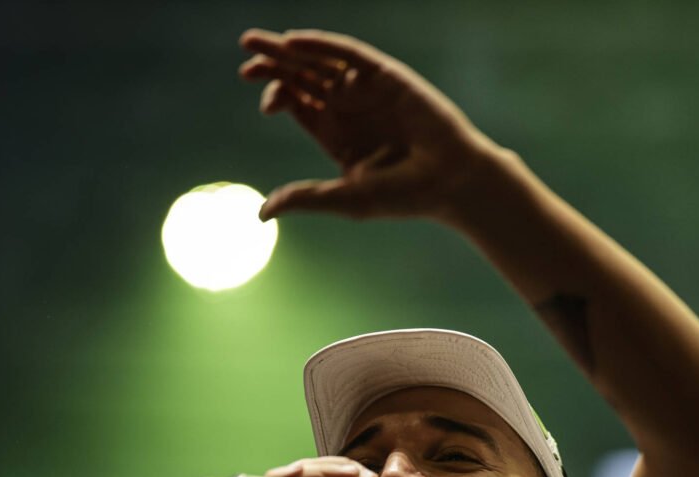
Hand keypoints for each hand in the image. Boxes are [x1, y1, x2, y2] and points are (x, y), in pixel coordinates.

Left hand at [239, 28, 496, 221]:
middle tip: (247, 66)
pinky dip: (321, 44)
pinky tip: (294, 41)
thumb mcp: (345, 198)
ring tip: (257, 43)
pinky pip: (348, 53)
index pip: (298, 104)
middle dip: (273, 68)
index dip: (277, 95)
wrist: (451, 180)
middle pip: (302, 79)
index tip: (267, 103)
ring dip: (288, 51)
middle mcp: (349, 108)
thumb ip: (305, 199)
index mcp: (337, 135)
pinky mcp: (385, 75)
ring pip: (319, 62)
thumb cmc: (404, 196)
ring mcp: (367, 90)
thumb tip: (261, 214)